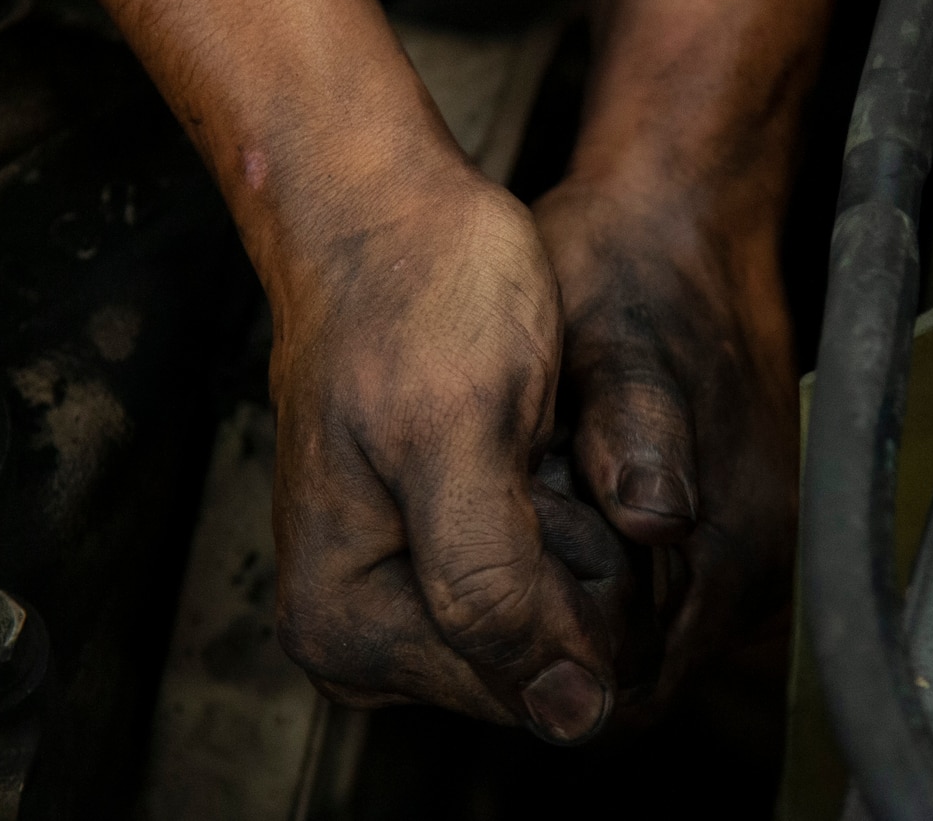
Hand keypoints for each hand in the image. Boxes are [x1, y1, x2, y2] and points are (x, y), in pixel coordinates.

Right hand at [268, 165, 631, 742]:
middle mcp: (359, 636)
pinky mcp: (434, 559)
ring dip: (574, 539)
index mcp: (348, 626)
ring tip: (524, 446)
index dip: (583, 594)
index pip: (534, 690)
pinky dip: (561, 519)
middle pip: (542, 672)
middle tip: (530, 456)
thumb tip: (566, 716)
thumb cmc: (417, 299)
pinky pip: (541, 581)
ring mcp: (397, 600)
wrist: (388, 216)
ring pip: (554, 628)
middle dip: (574, 569)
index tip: (542, 483)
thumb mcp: (464, 435)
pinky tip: (528, 453)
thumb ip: (497, 586)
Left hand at [532, 174, 799, 709]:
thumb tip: (655, 518)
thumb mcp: (613, 344)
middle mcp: (757, 569)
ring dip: (568, 603)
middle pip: (629, 677)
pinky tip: (551, 500)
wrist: (683, 214)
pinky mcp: (728, 526)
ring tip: (514, 523)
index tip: (477, 613)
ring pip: (635, 637)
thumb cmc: (633, 270)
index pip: (626, 697)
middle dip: (548, 640)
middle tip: (481, 563)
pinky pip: (651, 590)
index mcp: (737, 545)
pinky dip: (592, 567)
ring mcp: (748, 551)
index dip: (540, 672)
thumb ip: (635, 433)